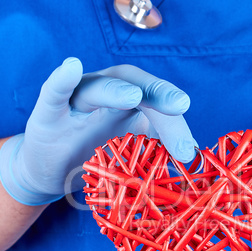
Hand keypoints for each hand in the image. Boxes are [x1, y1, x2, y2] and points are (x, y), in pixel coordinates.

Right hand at [0, 58, 195, 205]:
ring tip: (133, 95)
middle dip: (158, 96)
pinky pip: (53, 95)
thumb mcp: (131, 153)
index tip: (191, 148)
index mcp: (130, 106)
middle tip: (180, 106)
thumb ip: (158, 147)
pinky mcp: (47, 115)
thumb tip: (193, 154)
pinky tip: (71, 68)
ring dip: (115, 90)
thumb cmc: (95, 156)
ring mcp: (76, 103)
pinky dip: (61, 82)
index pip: (157, 106)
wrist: (53, 170)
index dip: (175, 122)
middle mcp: (107, 95)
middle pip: (135, 88)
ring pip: (97, 88)